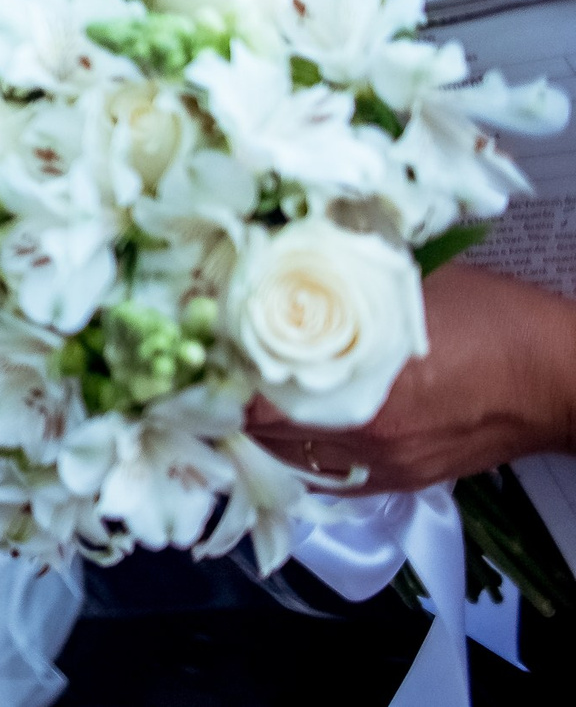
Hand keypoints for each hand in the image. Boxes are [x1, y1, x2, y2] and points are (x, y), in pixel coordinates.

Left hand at [246, 261, 575, 490]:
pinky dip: (301, 449)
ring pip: (292, 456)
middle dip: (233, 398)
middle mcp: (366, 434)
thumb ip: (342, 279)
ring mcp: (385, 463)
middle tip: (214, 364)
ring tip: (244, 389)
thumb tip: (281, 258)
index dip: (219, 373)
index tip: (196, 348)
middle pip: (264, 430)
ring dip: (263, 426)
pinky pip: (329, 473)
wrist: (562, 378)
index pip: (256, 396)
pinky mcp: (404, 478)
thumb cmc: (494, 320)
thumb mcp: (409, 284)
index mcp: (363, 384)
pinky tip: (292, 421)